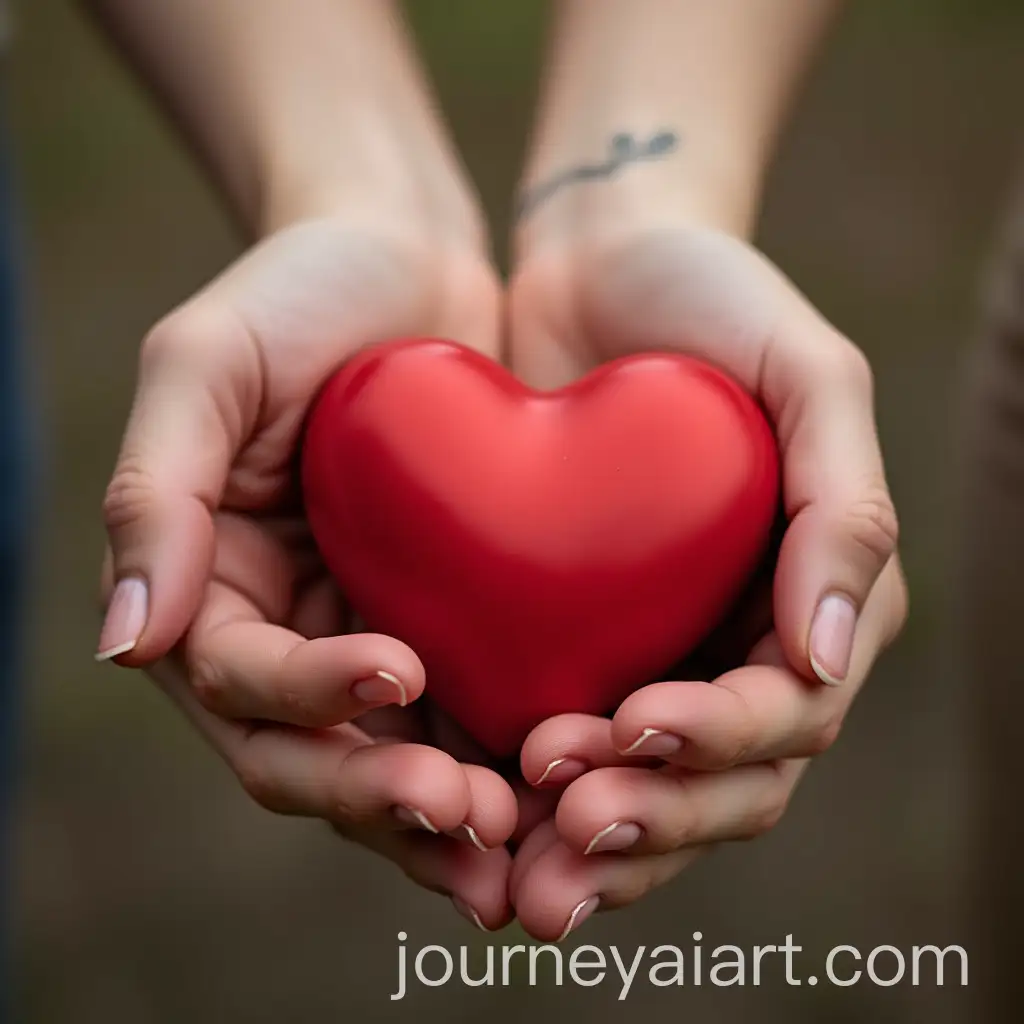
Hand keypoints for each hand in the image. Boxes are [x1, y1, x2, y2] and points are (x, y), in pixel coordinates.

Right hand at [97, 212, 520, 927]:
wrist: (405, 252)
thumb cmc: (299, 289)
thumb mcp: (206, 364)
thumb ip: (155, 494)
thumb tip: (123, 642)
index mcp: (210, 586)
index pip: (243, 681)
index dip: (311, 697)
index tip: (400, 675)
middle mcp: (283, 631)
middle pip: (314, 754)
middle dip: (383, 796)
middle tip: (472, 819)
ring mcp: (364, 633)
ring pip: (393, 760)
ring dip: (448, 817)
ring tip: (524, 844)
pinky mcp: (448, 623)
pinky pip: (469, 713)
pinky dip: (503, 760)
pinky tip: (564, 789)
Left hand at [504, 220, 907, 939]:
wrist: (599, 261)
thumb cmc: (713, 301)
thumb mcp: (809, 374)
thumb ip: (843, 508)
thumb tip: (827, 657)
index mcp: (805, 604)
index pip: (784, 718)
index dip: (719, 746)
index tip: (636, 730)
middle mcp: (731, 648)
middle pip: (712, 786)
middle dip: (650, 823)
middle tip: (566, 831)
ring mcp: (647, 650)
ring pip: (631, 788)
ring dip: (582, 841)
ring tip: (520, 869)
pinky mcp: (560, 636)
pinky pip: (546, 731)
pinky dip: (515, 788)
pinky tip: (467, 806)